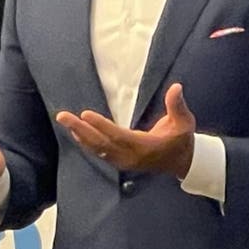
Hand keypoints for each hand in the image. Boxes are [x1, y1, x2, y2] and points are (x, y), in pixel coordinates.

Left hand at [55, 82, 195, 177]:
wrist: (182, 162)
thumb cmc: (181, 139)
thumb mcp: (184, 122)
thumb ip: (177, 105)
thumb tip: (176, 87)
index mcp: (145, 147)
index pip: (118, 136)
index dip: (101, 126)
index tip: (85, 114)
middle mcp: (131, 157)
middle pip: (101, 144)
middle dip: (81, 130)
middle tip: (63, 116)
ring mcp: (124, 162)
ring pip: (97, 149)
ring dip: (80, 135)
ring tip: (65, 121)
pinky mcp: (120, 162)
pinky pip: (99, 153)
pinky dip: (86, 143)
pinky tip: (76, 133)